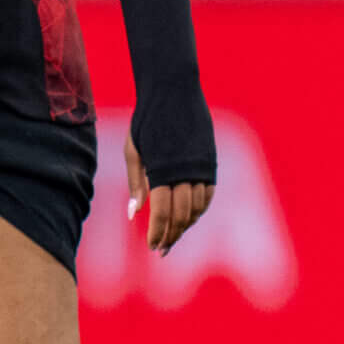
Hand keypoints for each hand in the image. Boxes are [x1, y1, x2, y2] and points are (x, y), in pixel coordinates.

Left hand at [125, 131, 213, 253]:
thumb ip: (135, 184)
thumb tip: (132, 215)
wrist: (174, 94)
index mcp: (164, 170)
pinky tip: (187, 218)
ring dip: (186, 225)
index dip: (159, 232)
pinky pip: (208, 194)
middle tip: (161, 250)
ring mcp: (202, 167)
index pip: (163, 212)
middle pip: (182, 215)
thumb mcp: (133, 151)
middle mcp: (187, 171)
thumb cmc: (146, 122)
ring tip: (172, 237)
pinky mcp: (211, 162)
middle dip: (172, 235)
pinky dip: (199, 210)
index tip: (152, 247)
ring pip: (198, 207)